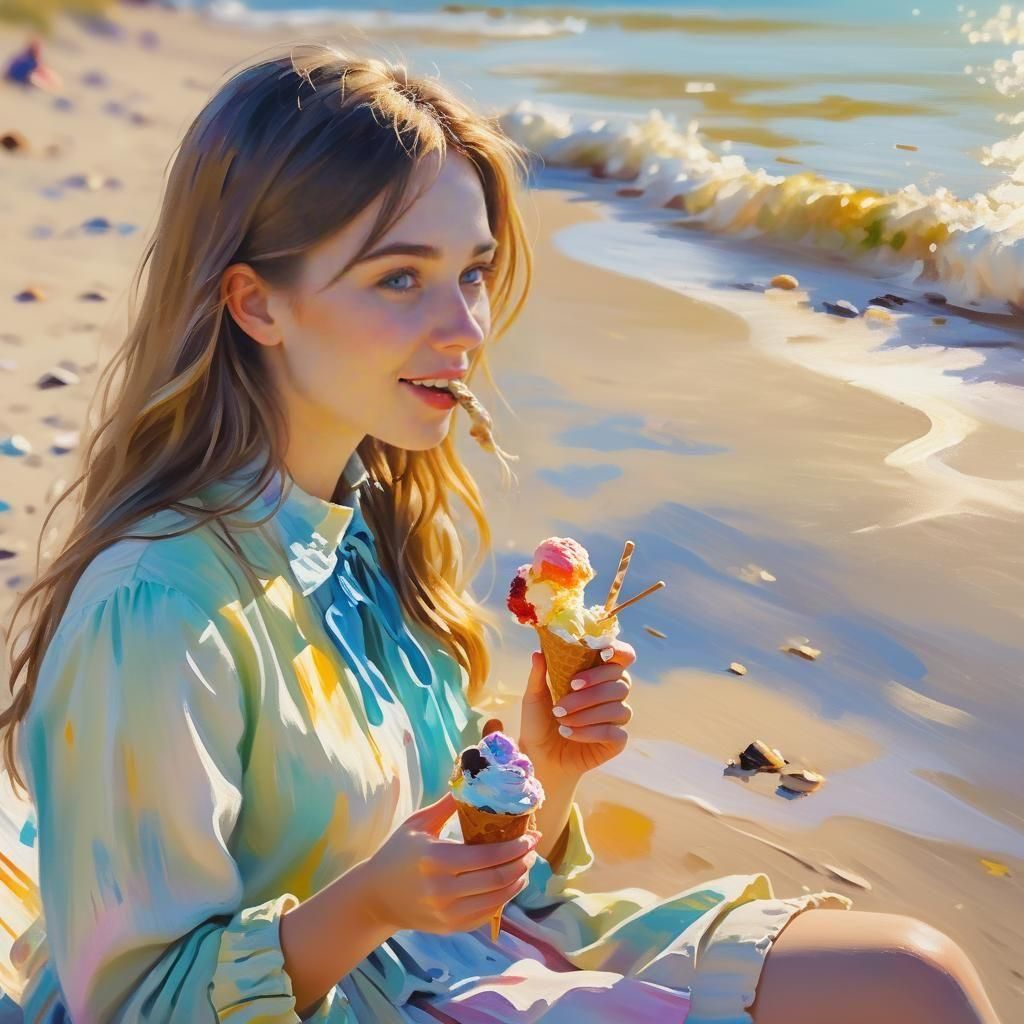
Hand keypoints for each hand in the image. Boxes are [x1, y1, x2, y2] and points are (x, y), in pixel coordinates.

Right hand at [363, 792, 539, 935]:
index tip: (531, 836)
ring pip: (496, 900)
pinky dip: (503, 900)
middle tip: (532, 849)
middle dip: (522, 863)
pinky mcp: (450, 928)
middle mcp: (442, 890)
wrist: (375, 897)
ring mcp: (447, 913)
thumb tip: (475, 781)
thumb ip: (447, 805)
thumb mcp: (418, 823)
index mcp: (436, 859)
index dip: (516, 847)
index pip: (488, 857)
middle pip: (497, 879)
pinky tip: (509, 884)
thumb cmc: (397, 853)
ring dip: (517, 882)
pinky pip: (486, 915)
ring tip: (525, 866)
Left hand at [518, 640, 634, 777]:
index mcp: (598, 674)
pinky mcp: (617, 741)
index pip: (623, 656)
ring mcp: (617, 717)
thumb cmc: (539, 720)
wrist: (539, 755)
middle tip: (565, 695)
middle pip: (621, 681)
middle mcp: (613, 693)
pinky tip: (568, 733)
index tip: (604, 652)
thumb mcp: (535, 696)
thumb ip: (539, 674)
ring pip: (618, 708)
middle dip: (592, 689)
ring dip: (587, 713)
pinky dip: (589, 732)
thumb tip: (538, 653)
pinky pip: (613, 733)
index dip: (620, 651)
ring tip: (561, 719)